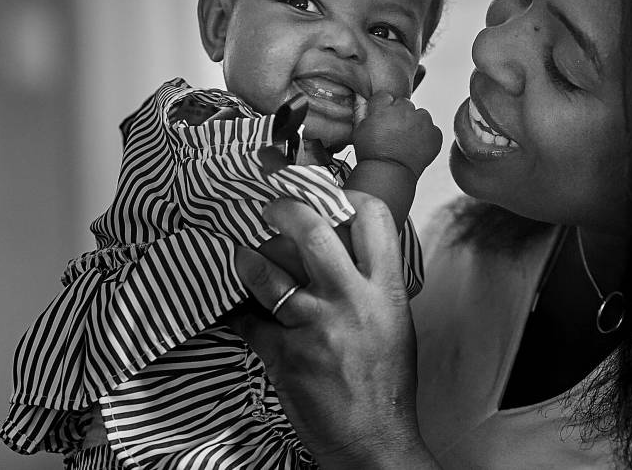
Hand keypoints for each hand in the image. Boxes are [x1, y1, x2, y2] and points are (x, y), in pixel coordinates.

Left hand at [230, 192, 439, 468]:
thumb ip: (375, 282)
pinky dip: (237, 314)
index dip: (346, 195)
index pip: (373, 219)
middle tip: (270, 209)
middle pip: (312, 231)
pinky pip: (248, 320)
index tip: (328, 193)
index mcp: (387, 290)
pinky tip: (235, 310)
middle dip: (283, 209)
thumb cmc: (385, 382)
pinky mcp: (284, 354)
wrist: (372, 439)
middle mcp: (352, 301)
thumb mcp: (396, 322)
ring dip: (248, 259)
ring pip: (267, 272)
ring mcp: (315, 327)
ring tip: (244, 255)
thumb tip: (348, 245)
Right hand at [351, 93, 441, 178]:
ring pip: (421, 115)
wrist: (388, 174)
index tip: (383, 119)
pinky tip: (416, 148)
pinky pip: (433, 130)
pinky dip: (428, 137)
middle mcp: (405, 110)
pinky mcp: (435, 134)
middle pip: (405, 104)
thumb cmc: (371, 154)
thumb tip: (361, 98)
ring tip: (407, 142)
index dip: (384, 108)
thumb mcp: (359, 130)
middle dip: (401, 114)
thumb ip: (362, 111)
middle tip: (395, 133)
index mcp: (385, 106)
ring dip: (416, 124)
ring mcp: (422, 121)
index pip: (385, 97)